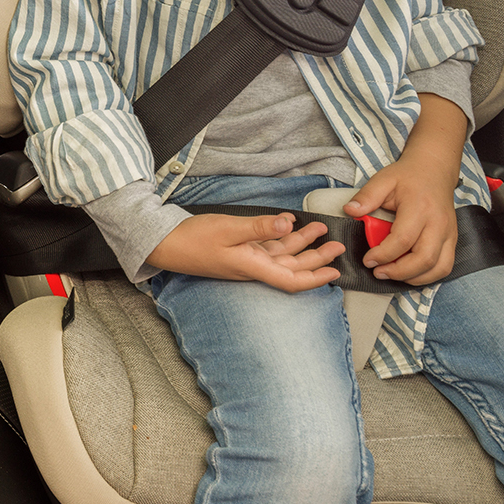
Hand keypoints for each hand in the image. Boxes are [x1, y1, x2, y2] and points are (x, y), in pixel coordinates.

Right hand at [144, 210, 343, 290]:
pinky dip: (280, 235)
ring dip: (301, 243)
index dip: (315, 279)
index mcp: (252, 266)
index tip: (335, 272)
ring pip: (282, 255)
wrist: (166, 243)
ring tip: (319, 229)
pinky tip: (287, 223)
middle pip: (292, 267)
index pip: (291, 279)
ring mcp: (245, 258)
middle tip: (336, 246)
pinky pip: (267, 246)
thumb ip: (259, 227)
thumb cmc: (193, 239)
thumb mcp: (228, 229)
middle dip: (317, 257)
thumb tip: (287, 224)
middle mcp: (253, 266)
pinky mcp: (239, 250)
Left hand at [344, 163, 457, 284]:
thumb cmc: (409, 177)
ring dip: (414, 278)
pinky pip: (445, 267)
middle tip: (378, 272)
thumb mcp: (383, 179)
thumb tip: (350, 211)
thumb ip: (366, 196)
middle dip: (399, 272)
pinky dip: (427, 276)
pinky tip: (409, 273)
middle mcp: (438, 223)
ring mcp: (449, 233)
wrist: (435, 170)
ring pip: (438, 268)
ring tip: (392, 274)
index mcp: (420, 207)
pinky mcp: (452, 240)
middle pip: (424, 259)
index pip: (403, 239)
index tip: (368, 260)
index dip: (383, 254)